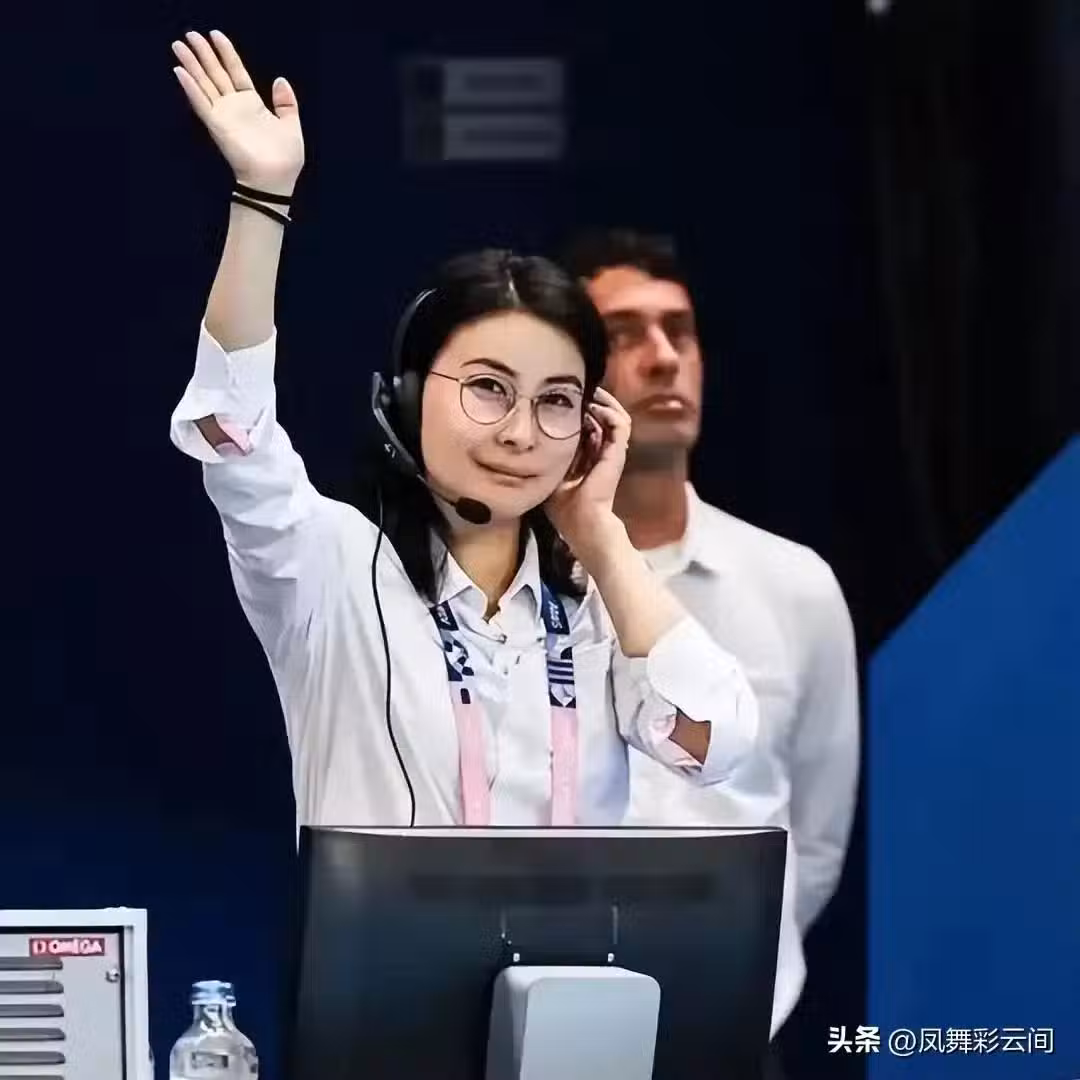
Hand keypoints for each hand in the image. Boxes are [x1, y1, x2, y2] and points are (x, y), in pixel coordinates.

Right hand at [171, 30, 303, 193]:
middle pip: (216, 74)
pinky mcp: (217, 126)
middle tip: (189, 34)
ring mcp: (224, 115)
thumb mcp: (291, 125)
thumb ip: (286, 103)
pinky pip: (201, 103)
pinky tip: (179, 72)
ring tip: (178, 46)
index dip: (227, 53)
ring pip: (204, 84)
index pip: (236, 72)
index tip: (215, 35)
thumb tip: (280, 79)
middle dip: (203, 54)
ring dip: (191, 65)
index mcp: (252, 104)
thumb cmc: (285, 158)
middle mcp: (235, 107)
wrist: (275, 179)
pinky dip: (190, 88)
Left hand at [544, 388, 630, 564]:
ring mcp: (613, 452)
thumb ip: (545, 458)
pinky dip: (609, 411)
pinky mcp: (617, 453)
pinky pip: (620, 424)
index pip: (589, 425)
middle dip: (593, 400)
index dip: (580, 410)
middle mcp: (603, 452)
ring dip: (604, 400)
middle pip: (604, 417)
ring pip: (616, 415)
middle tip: (577, 386)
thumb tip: (524, 442)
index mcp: (589, 457)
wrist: (582, 524)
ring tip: (589, 389)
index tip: (564, 397)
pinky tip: (593, 405)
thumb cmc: (564, 508)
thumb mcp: (549, 475)